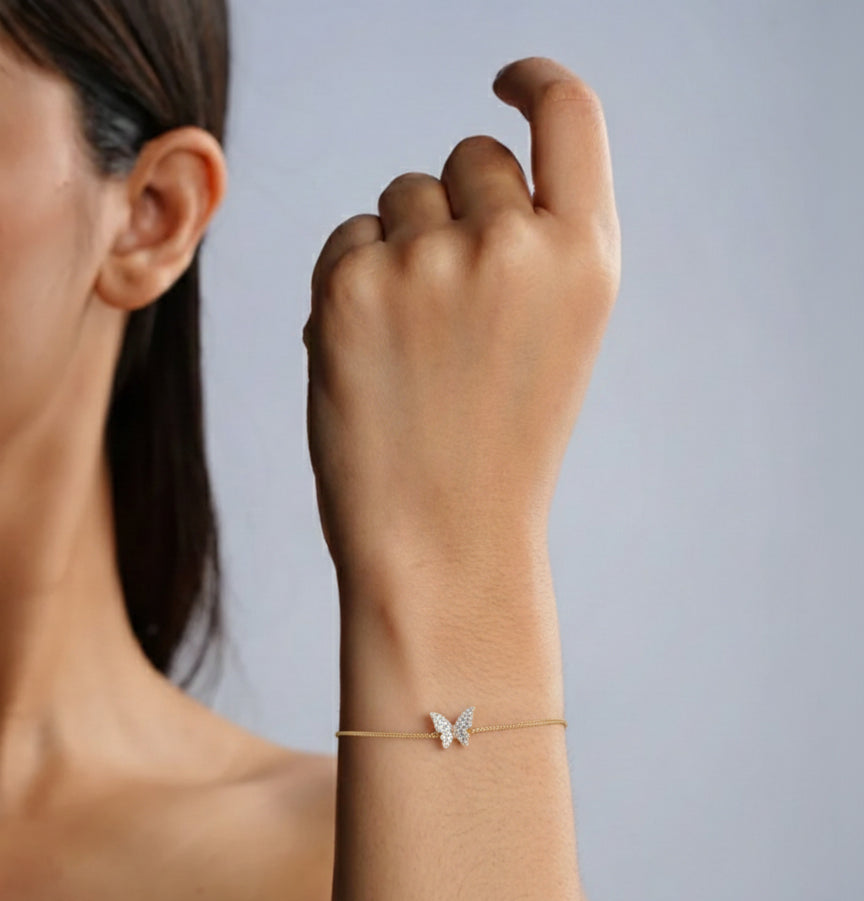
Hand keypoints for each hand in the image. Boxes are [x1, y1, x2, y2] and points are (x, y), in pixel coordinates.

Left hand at [303, 56, 620, 588]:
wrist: (443, 548)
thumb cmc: (499, 451)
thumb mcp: (558, 337)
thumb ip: (537, 243)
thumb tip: (467, 167)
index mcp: (588, 257)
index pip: (569, 112)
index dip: (534, 81)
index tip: (506, 80)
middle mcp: (516, 243)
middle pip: (469, 157)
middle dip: (456, 209)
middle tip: (455, 311)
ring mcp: (431, 260)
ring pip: (401, 197)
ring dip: (401, 249)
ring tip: (416, 349)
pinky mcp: (352, 285)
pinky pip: (348, 239)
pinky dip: (352, 284)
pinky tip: (372, 357)